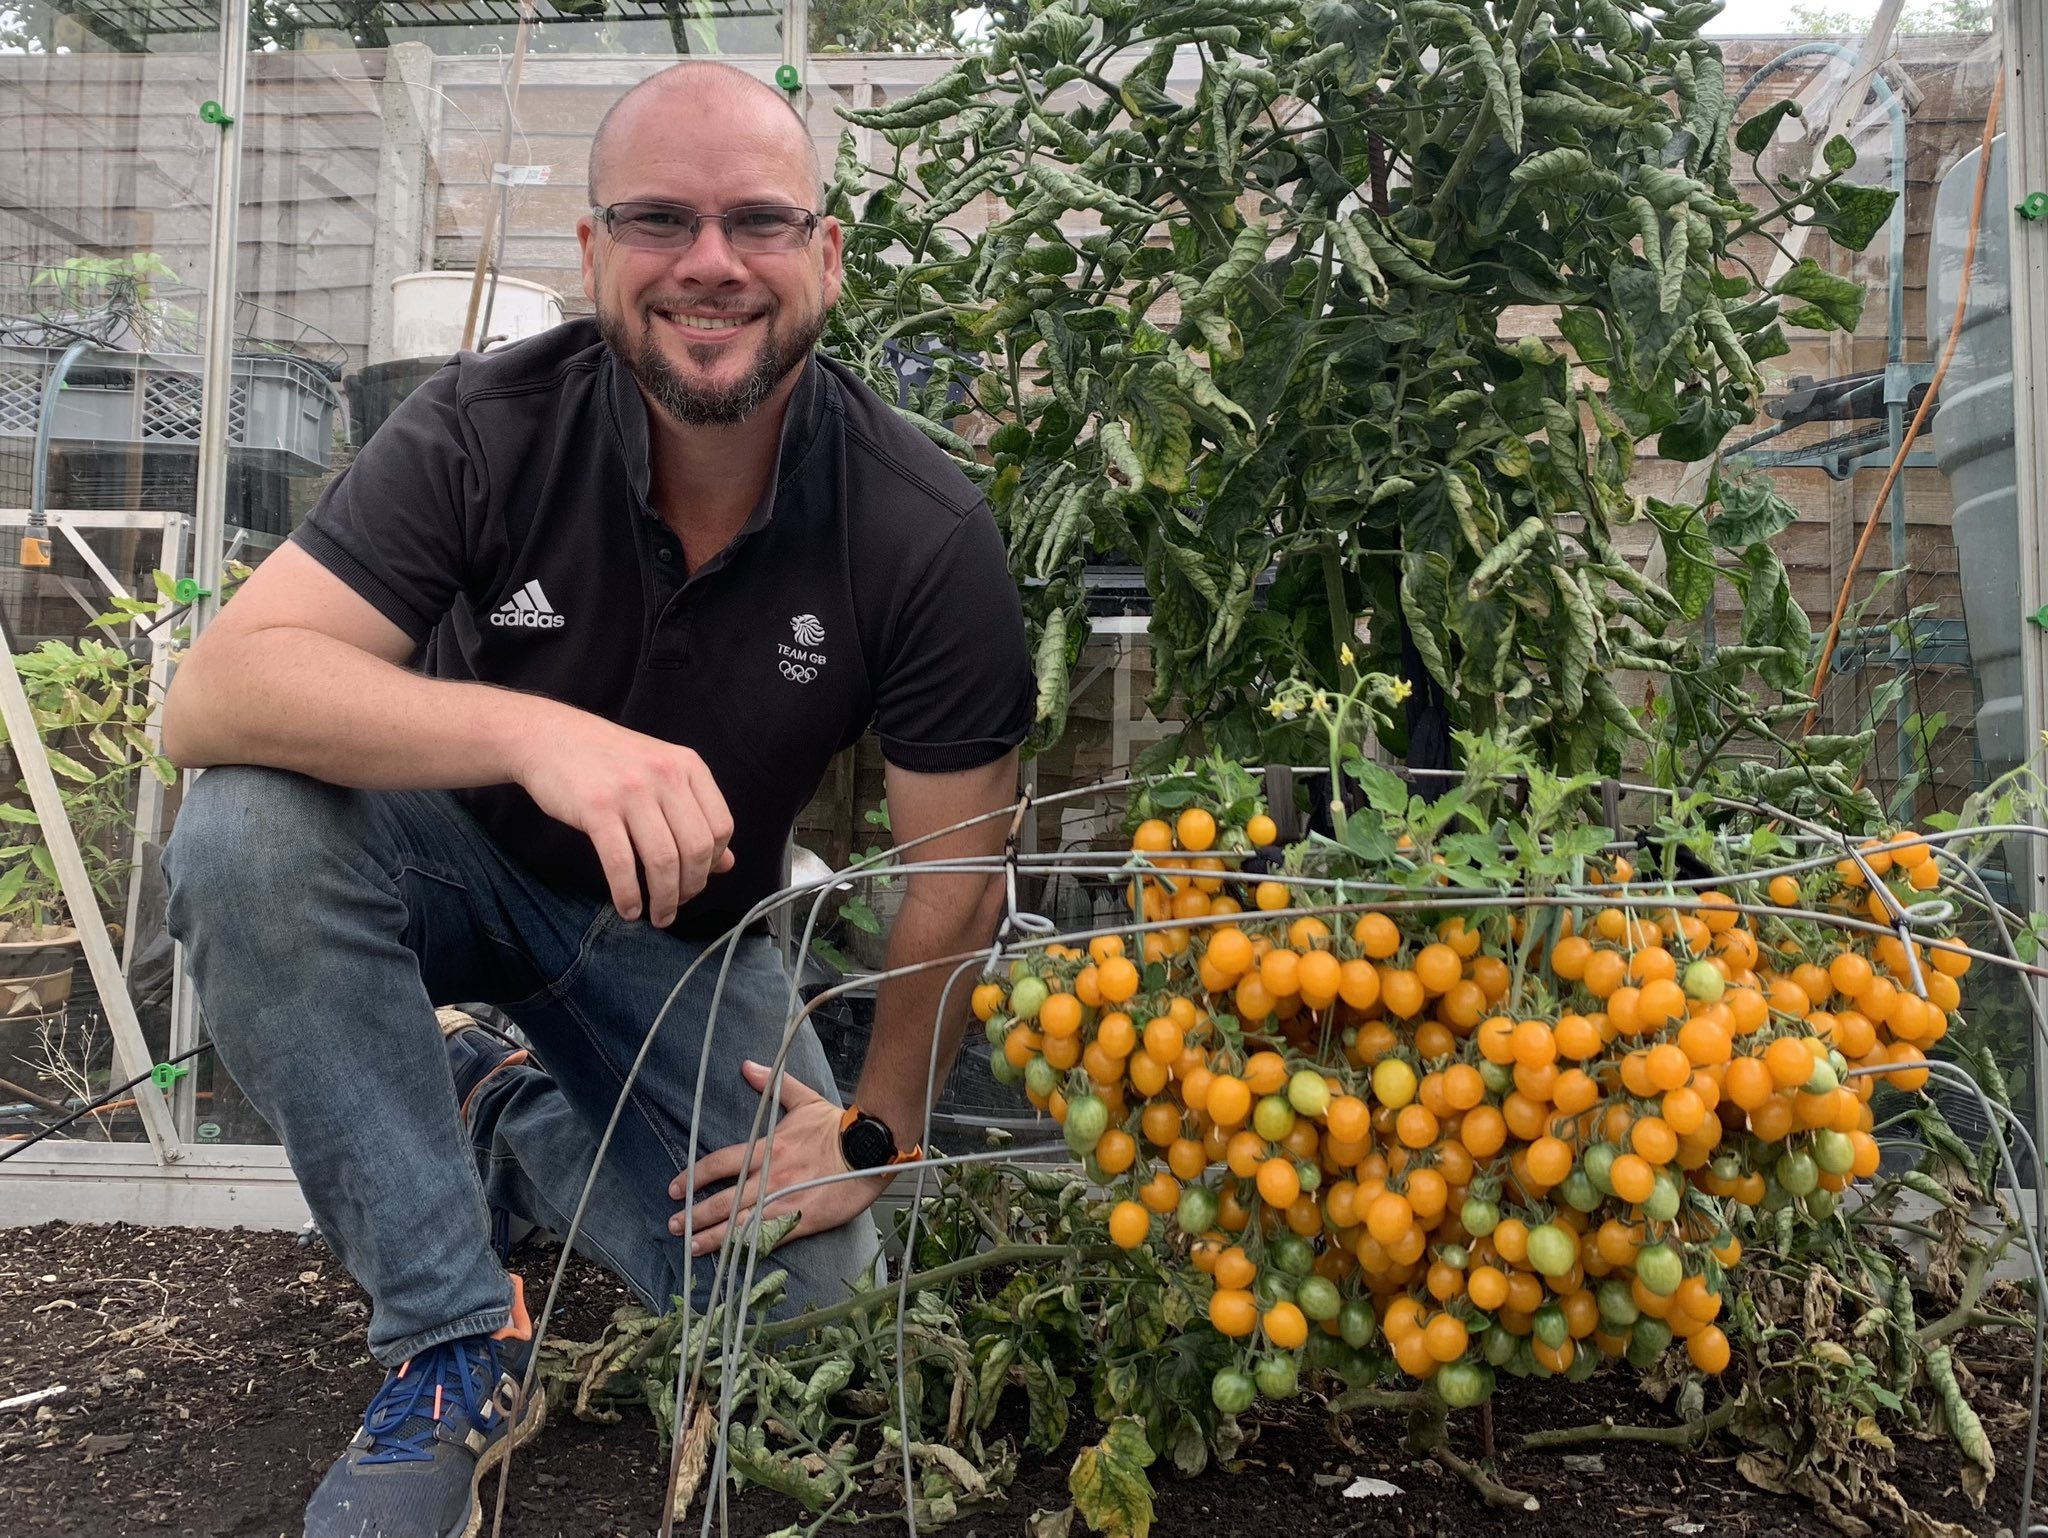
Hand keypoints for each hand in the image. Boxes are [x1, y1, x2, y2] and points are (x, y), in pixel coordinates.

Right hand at [513, 709, 734, 925]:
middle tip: (677, 905)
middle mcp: (666, 775)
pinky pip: (621, 863)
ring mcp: (631, 790)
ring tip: (658, 916)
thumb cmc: (609, 761)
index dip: (712, 863)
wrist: (552, 737)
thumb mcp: (662, 776)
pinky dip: (627, 894)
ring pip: (662, 860)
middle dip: (691, 887)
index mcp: (688, 766)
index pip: (720, 827)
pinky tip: (627, 907)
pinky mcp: (597, 807)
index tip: (697, 880)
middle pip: (696, 848)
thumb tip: (727, 863)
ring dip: (664, 899)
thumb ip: (695, 815)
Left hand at [668, 1061, 889, 1256]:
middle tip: (674, 1225)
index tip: (676, 1187)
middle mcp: (772, 1177)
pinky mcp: (804, 1220)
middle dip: (696, 1214)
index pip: (722, 1163)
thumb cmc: (838, 1126)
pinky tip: (731, 1257)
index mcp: (769, 1148)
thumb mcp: (804, 1099)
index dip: (696, 1176)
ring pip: (741, 1223)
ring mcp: (787, 1201)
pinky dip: (747, 1248)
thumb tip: (747, 1066)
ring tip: (691, 1246)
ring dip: (713, 1236)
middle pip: (725, 1199)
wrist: (871, 1149)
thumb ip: (773, 1084)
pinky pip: (770, 1238)